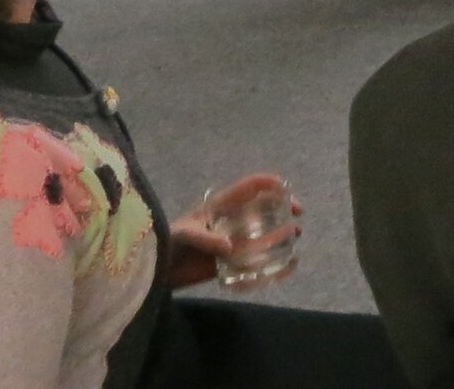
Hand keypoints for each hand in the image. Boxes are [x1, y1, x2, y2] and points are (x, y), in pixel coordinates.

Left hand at [169, 174, 299, 289]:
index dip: (268, 183)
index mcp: (220, 206)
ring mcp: (232, 240)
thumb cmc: (169, 243)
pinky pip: (255, 259)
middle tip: (298, 213)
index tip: (285, 189)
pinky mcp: (230, 261)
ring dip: (281, 231)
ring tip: (295, 235)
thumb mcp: (184, 235)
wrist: (155, 270)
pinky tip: (284, 262)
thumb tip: (230, 247)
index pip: (249, 186)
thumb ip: (205, 238)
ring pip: (263, 232)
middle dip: (283, 206)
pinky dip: (271, 259)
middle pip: (263, 206)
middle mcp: (231, 220)